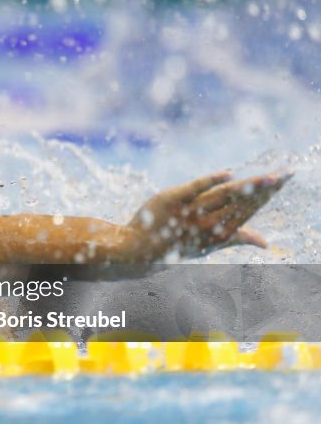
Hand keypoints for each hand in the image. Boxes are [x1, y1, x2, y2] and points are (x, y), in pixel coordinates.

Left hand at [120, 169, 290, 261]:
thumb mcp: (208, 245)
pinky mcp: (171, 199)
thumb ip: (237, 238)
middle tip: (284, 174)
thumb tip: (265, 242)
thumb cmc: (178, 245)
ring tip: (267, 176)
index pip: (248, 210)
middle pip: (240, 202)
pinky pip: (193, 188)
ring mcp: (189, 211)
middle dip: (263, 188)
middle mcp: (207, 223)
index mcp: (218, 233)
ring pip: (222, 195)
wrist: (138, 249)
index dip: (266, 195)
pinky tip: (228, 174)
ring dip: (245, 186)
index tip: (283, 179)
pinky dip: (210, 181)